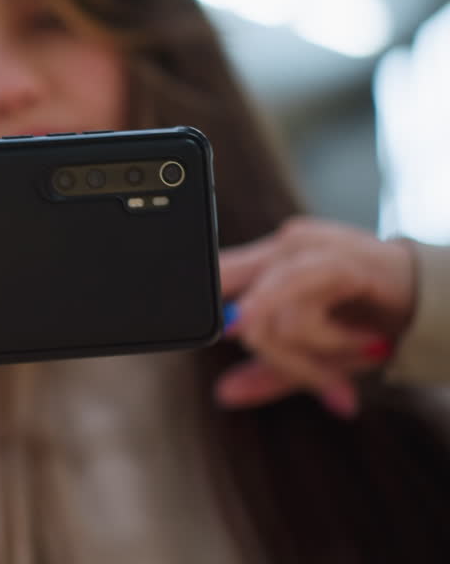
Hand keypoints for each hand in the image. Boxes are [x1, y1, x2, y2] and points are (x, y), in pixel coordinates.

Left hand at [216, 217, 416, 416]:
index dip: (213, 317)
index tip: (235, 346)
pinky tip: (369, 347)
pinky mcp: (338, 263)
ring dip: (307, 361)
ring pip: (263, 320)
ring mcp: (309, 249)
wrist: (446, 302)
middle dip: (278, 360)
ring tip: (350, 371)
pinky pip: (301, 317)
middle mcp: (284, 246)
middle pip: (235, 310)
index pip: (215, 279)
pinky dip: (328, 345)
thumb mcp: (317, 351)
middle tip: (330, 383)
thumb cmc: (377, 317)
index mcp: (270, 257)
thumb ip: (270, 369)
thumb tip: (223, 394)